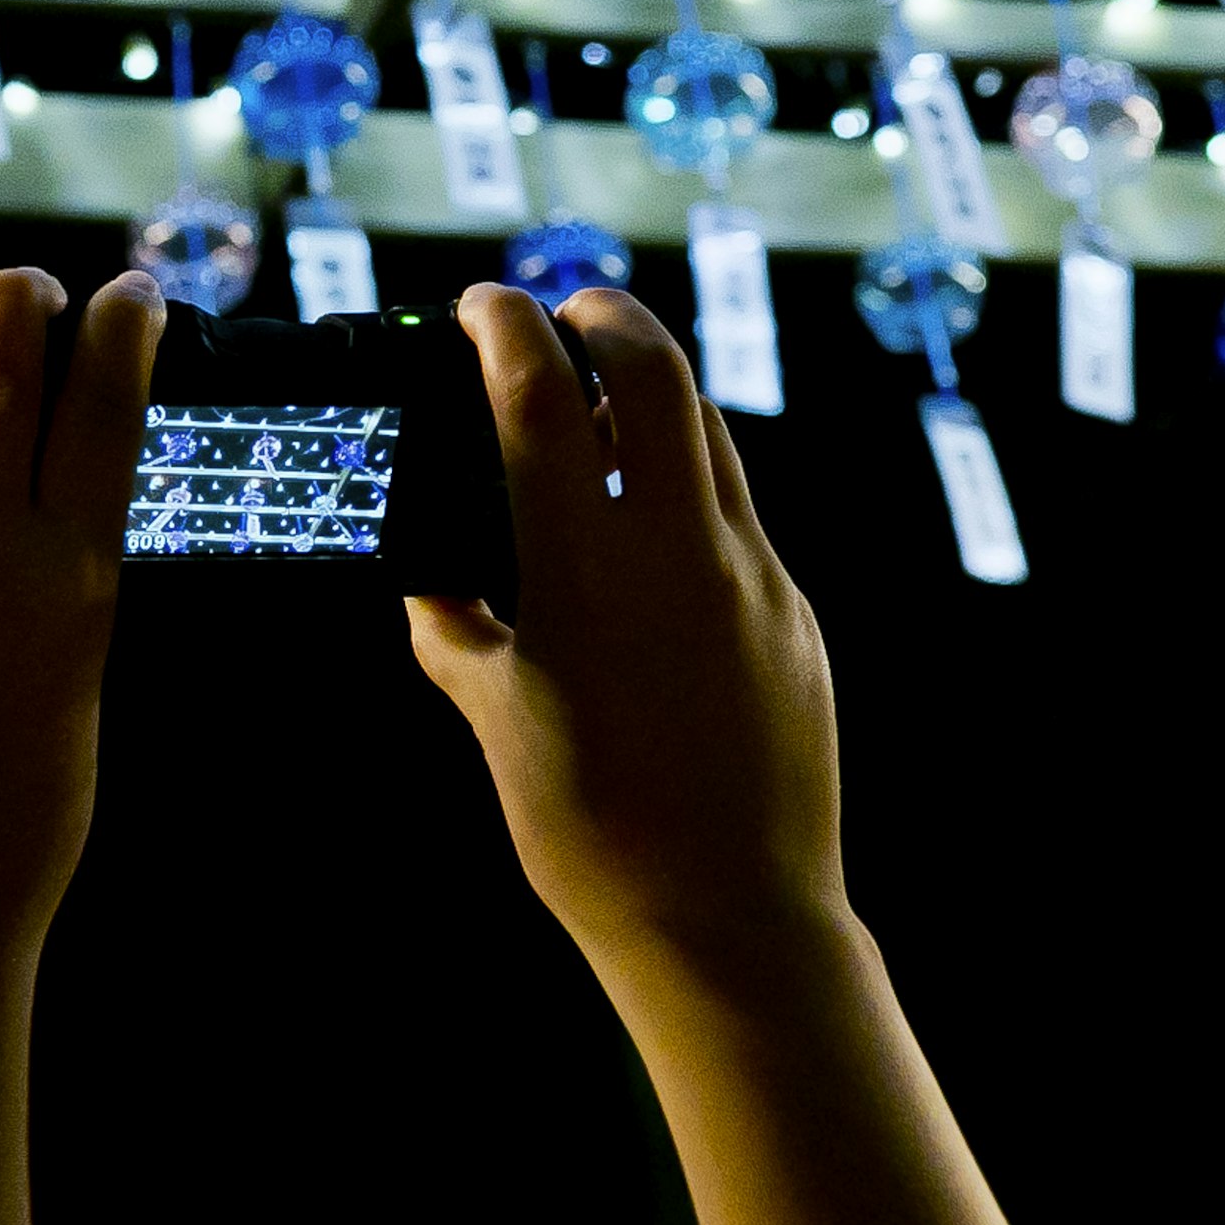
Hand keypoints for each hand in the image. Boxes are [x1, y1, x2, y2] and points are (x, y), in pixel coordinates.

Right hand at [406, 284, 845, 994]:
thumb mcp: (497, 723)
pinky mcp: (795, 617)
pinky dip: (689, 483)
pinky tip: (651, 530)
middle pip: (657, 370)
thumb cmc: (591, 835)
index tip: (479, 302)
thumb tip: (429, 580)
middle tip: (559, 311)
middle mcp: (684, 551)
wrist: (731, 922)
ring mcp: (756, 579)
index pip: (540, 395)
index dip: (503, 325)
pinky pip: (739, 516)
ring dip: (654, 392)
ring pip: (711, 434)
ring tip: (601, 404)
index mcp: (589, 570)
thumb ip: (456, 632)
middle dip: (604, 316)